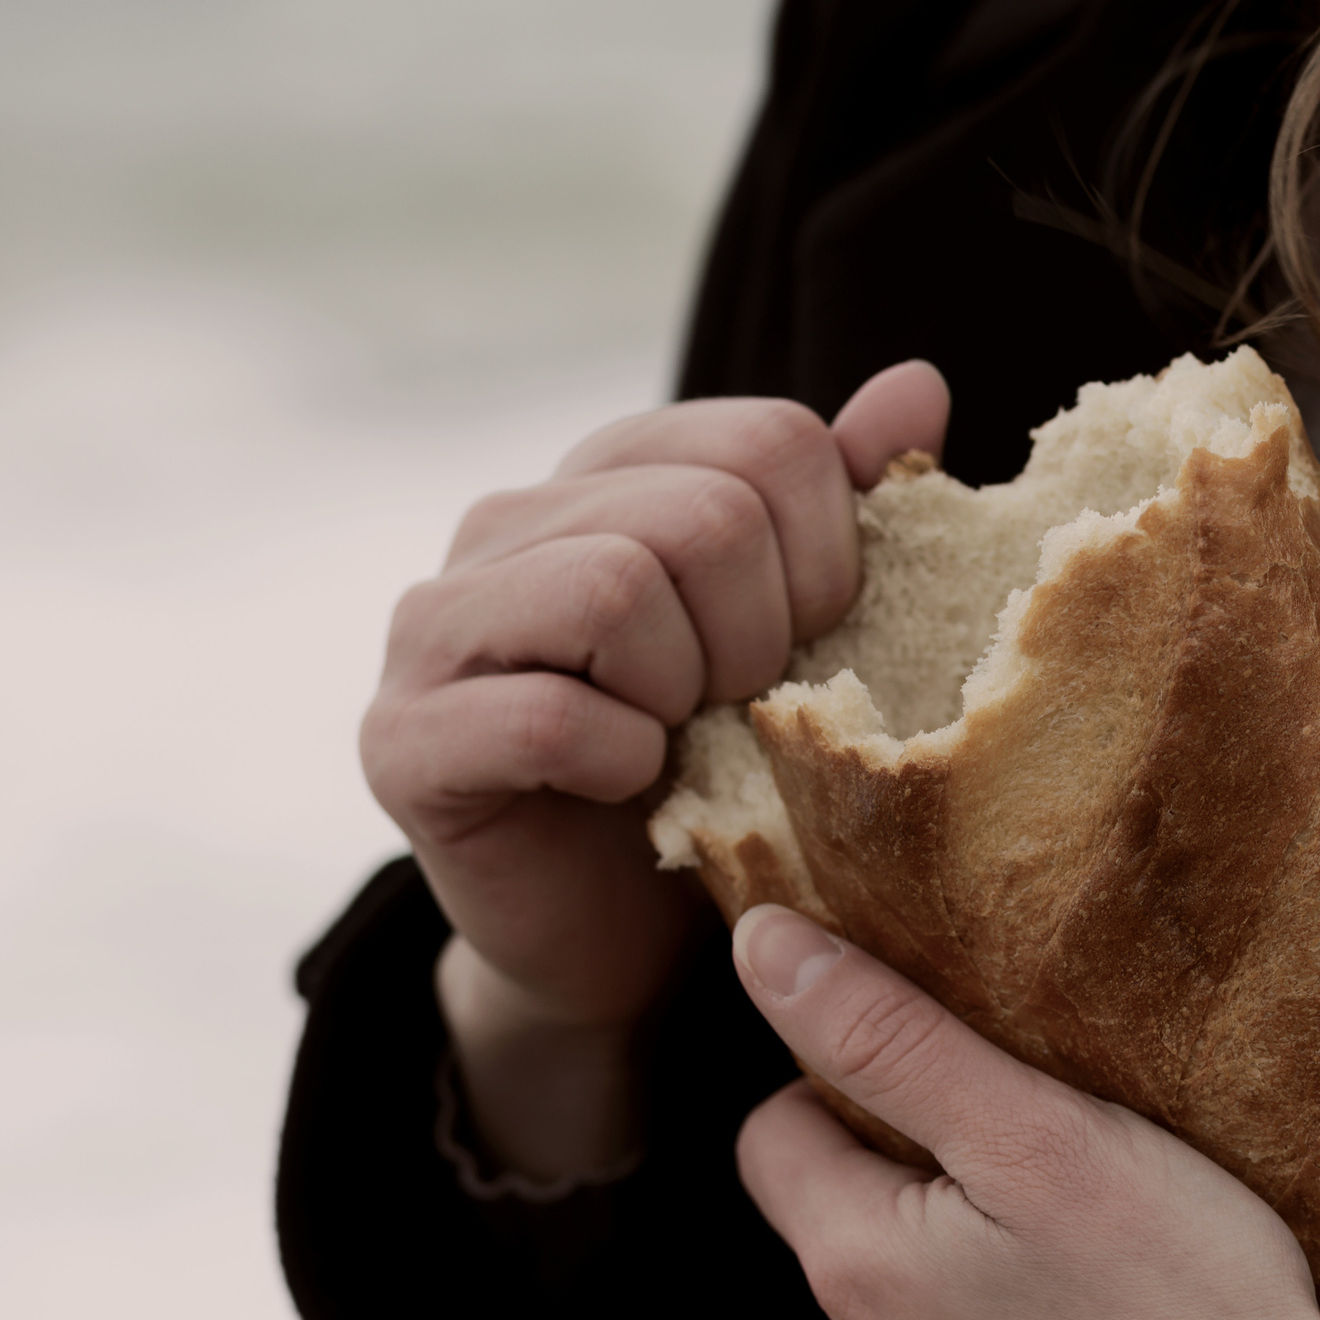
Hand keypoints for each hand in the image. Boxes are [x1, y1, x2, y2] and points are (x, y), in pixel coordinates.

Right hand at [361, 363, 950, 1176]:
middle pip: (703, 515)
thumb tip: (917, 384)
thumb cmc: (723, 768)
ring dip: (686, 694)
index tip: (807, 641)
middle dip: (761, 636)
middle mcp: (508, 521)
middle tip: (736, 708)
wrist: (621, 934)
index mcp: (614, 472)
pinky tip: (626, 789)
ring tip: (677, 741)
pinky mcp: (403, 737)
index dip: (828, 557)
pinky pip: (551, 716)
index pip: (770, 440)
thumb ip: (849, 506)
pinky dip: (622, 765)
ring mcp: (436, 622)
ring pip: (616, 589)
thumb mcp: (804, 635)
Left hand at [732, 906, 1319, 1319]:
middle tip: (1059, 1207)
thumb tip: (764, 948)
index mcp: (859, 1273)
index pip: (777, 1139)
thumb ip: (894, 1038)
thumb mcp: (1050, 1138)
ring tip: (1095, 1312)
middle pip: (848, 1255)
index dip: (856, 1097)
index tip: (963, 1103)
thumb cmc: (1195, 1314)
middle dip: (926, 1219)